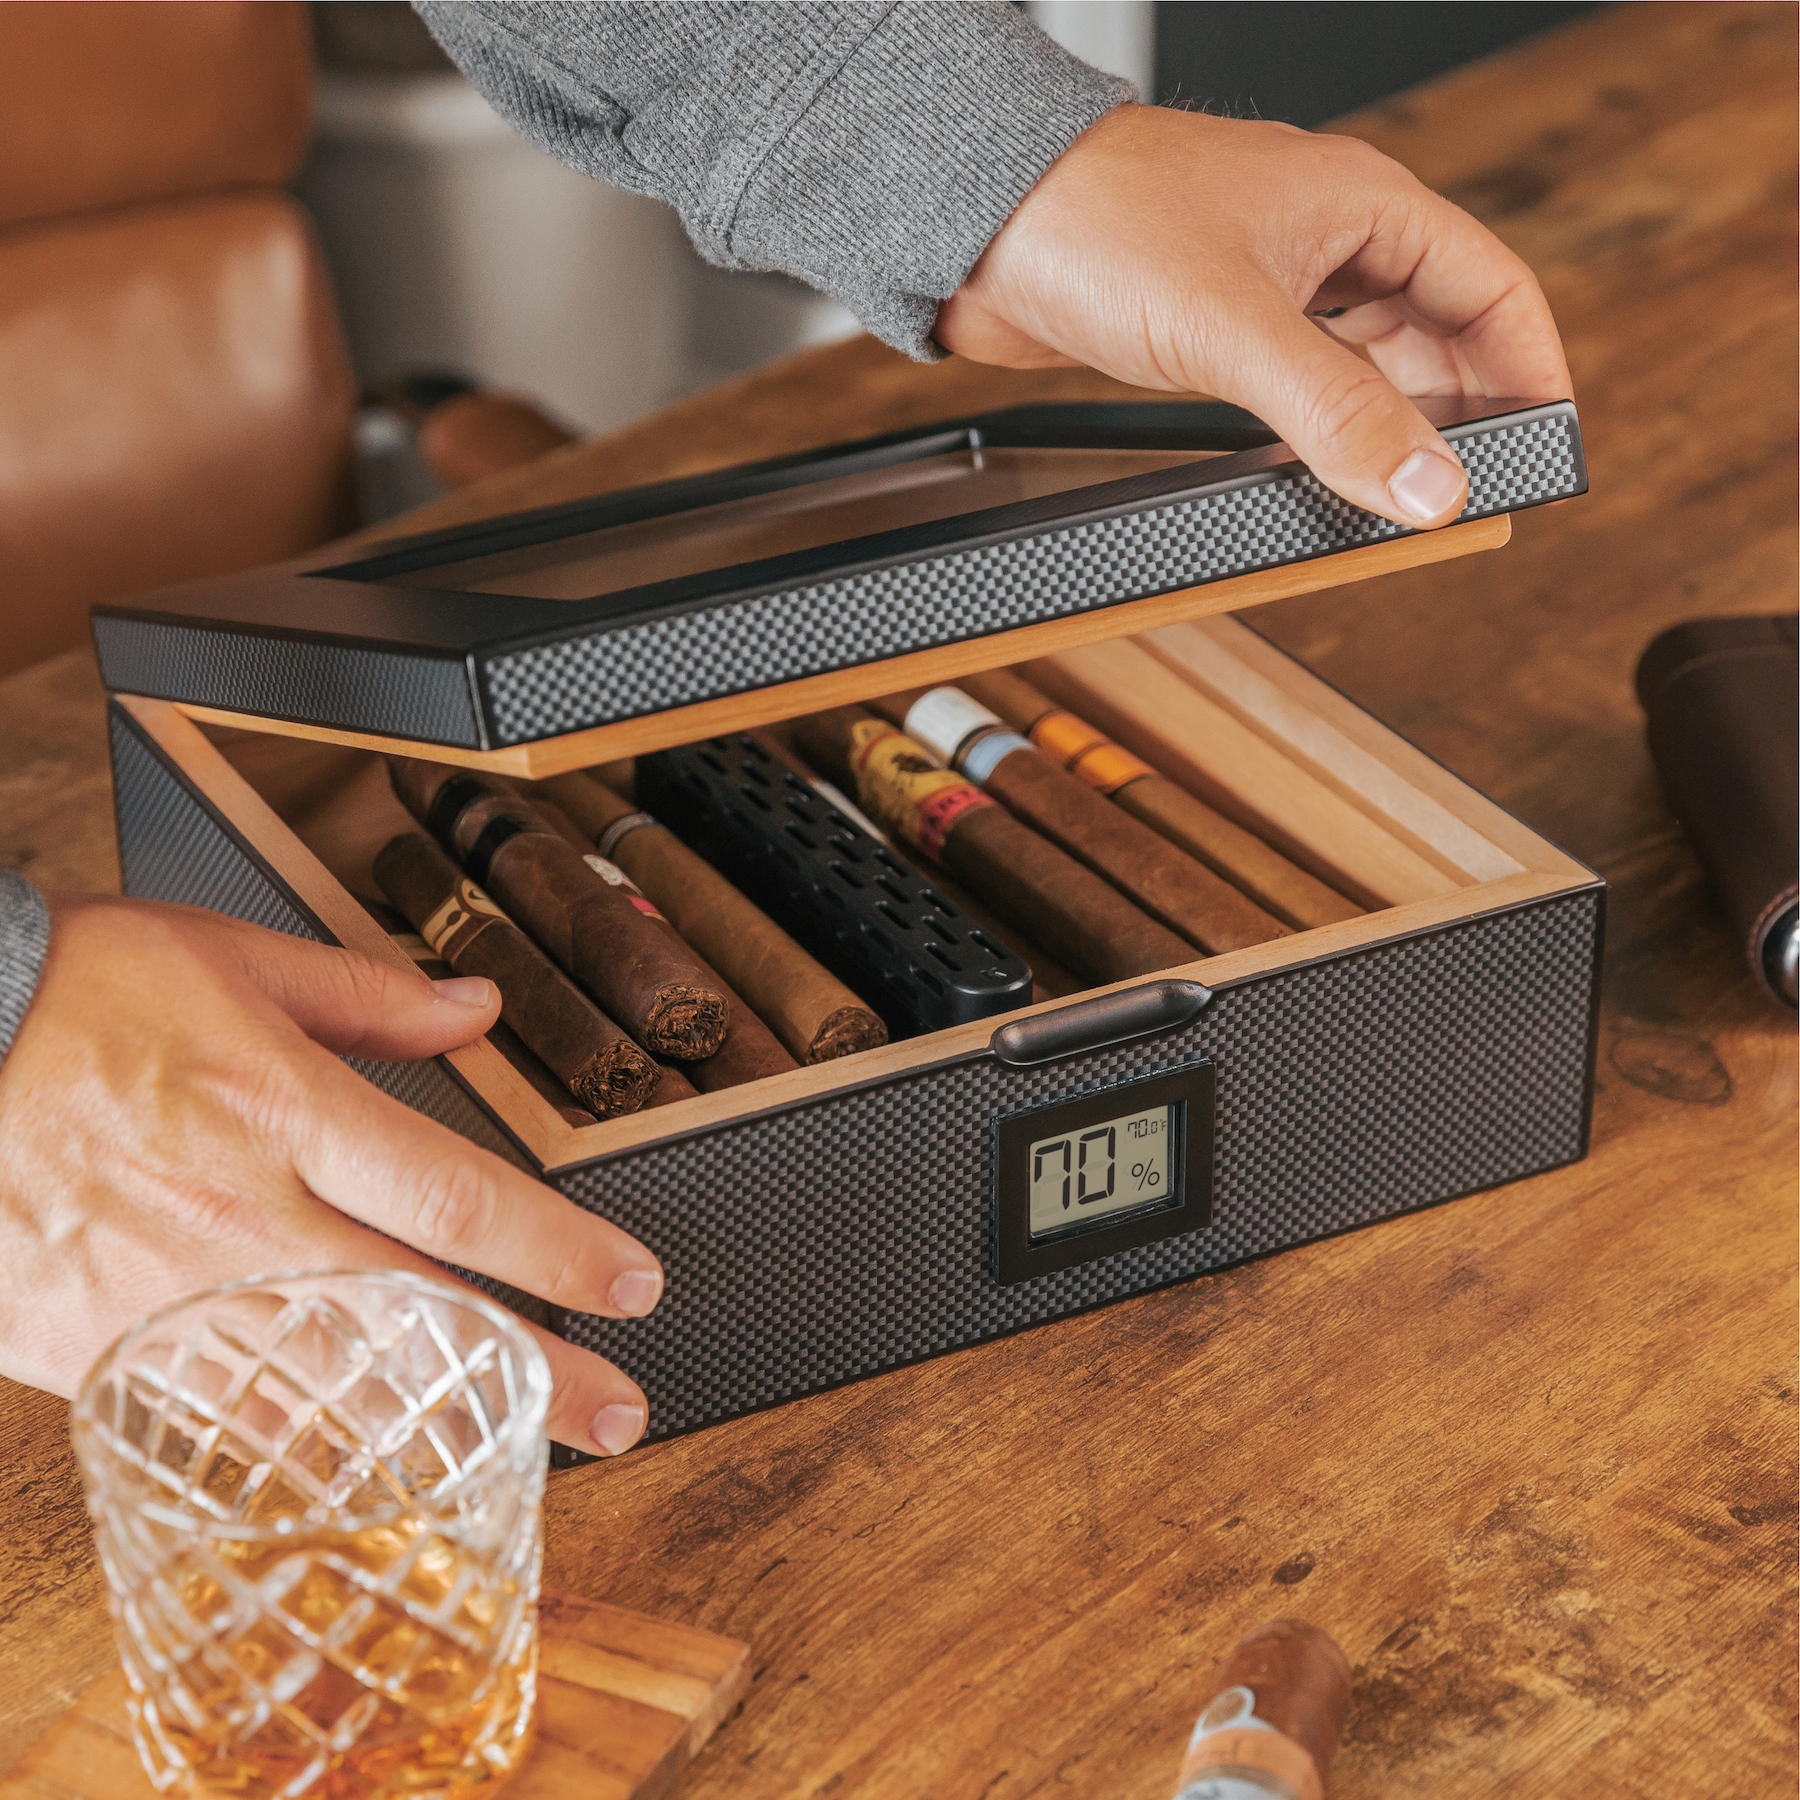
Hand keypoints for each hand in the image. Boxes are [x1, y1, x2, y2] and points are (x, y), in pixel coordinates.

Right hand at [0, 893, 660, 1456]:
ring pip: (333, 1395)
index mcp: (288, 1111)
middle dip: (537, 1374)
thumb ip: (371, 994)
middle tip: (620, 1415)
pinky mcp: (110, 1359)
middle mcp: (246, 1217)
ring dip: (438, 1434)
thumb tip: (478, 1009)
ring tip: (524, 1459)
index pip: (460, 1196)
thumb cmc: (73, 997)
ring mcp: (176, 1301)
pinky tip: (369, 1480)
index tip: (632, 1284)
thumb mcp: (234, 958)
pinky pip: (227, 1428)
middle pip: (423, 1317)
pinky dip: (306, 1461)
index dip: (560, 1251)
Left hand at [935, 104, 1571, 529]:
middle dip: (1459, 411)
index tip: (1543, 444)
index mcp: (1363, 207)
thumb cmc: (1095, 222)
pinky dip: (1322, 426)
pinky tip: (1318, 468)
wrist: (978, 221)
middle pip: (1438, 331)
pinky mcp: (1216, 322)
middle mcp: (1328, 239)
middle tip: (1463, 491)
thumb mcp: (1233, 328)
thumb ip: (1336, 412)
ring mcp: (1271, 280)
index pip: (1492, 287)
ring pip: (1366, 361)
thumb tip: (1428, 486)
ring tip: (1398, 493)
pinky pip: (1300, 379)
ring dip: (1385, 424)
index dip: (1528, 369)